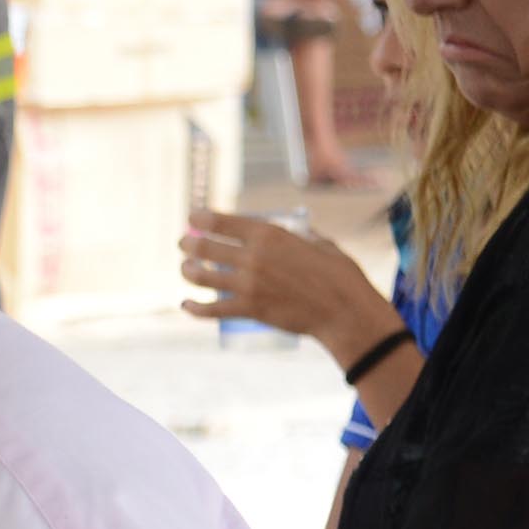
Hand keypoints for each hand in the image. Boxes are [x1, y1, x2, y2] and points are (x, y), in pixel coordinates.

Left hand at [181, 207, 393, 365]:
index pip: (221, 222)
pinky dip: (194, 308)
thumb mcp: (321, 243)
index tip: (191, 217)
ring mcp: (248, 284)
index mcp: (269, 234)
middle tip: (183, 244)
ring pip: (201, 277)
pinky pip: (211, 310)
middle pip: (204, 247)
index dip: (200, 218)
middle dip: (188, 244)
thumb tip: (296, 235)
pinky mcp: (249, 310)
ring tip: (186, 270)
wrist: (345, 312)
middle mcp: (253, 257)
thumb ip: (302, 237)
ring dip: (188, 272)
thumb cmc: (340, 275)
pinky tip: (185, 305)